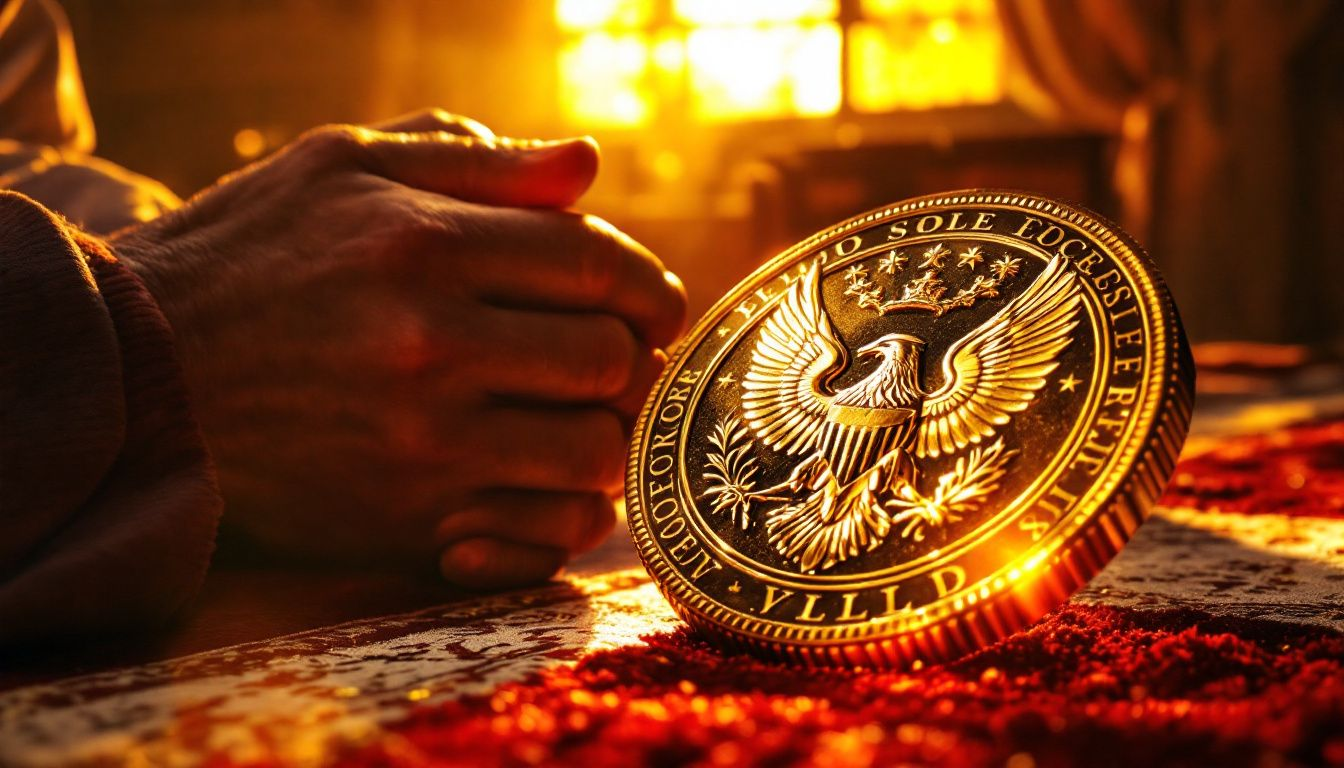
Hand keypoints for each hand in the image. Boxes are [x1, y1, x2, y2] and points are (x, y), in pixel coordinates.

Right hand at [112, 110, 686, 588]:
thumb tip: (588, 166)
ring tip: (586, 419)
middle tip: (619, 361)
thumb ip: (476, 166)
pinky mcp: (403, 520)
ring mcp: (419, 444)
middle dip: (635, 360)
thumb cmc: (248, 256)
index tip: (651, 303)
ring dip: (610, 437)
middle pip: (610, 362)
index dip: (649, 287)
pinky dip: (569, 510)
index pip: (598, 268)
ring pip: (592, 454)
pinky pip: (543, 531)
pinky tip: (548, 480)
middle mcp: (429, 346)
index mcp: (424, 246)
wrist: (142, 378)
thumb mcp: (341, 168)